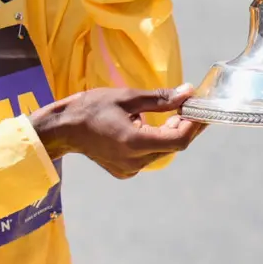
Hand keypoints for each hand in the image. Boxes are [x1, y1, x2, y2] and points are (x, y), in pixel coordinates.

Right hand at [30, 84, 205, 177]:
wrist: (63, 128)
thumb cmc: (91, 107)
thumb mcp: (128, 97)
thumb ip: (161, 99)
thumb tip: (188, 92)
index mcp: (134, 143)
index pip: (178, 139)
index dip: (194, 124)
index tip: (200, 107)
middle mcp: (135, 162)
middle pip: (173, 146)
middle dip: (185, 125)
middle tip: (190, 105)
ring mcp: (129, 169)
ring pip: (163, 151)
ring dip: (171, 132)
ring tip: (173, 112)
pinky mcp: (125, 171)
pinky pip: (150, 155)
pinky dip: (157, 140)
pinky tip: (153, 125)